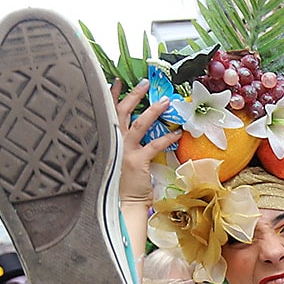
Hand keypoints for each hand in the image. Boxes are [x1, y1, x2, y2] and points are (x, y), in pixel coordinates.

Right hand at [115, 81, 181, 199]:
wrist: (121, 203)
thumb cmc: (120, 181)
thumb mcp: (115, 157)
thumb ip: (119, 141)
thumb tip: (132, 126)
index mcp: (106, 138)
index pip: (107, 112)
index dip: (111, 95)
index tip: (116, 81)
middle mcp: (112, 141)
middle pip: (121, 112)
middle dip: (134, 95)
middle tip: (145, 82)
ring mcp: (124, 151)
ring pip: (138, 124)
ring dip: (153, 111)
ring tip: (165, 101)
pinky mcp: (137, 162)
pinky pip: (154, 145)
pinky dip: (167, 138)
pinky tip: (176, 134)